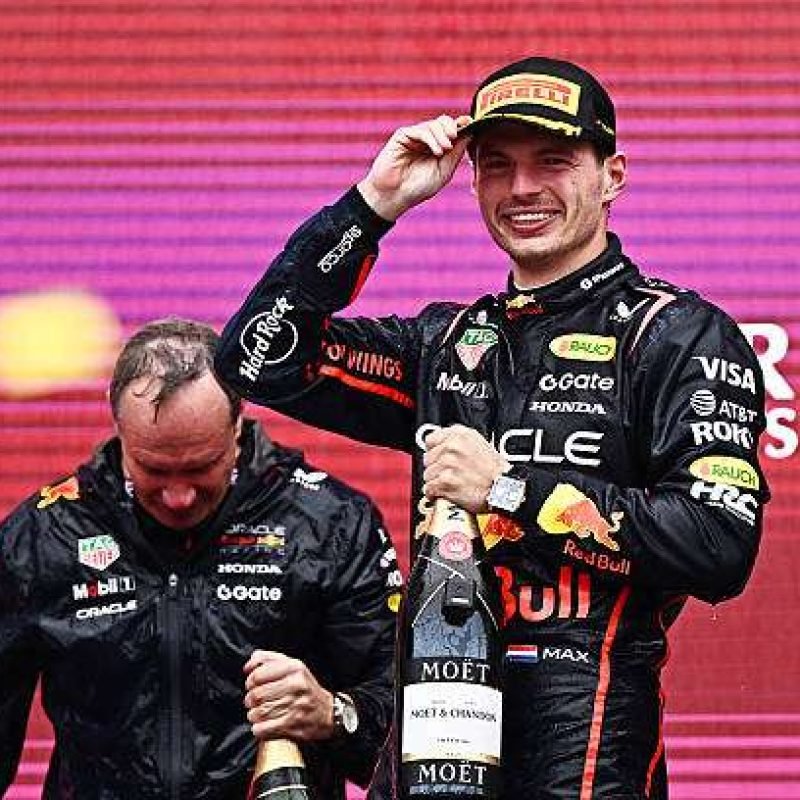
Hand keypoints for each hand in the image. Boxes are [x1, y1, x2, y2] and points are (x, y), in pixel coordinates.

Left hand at [243, 650, 333, 741]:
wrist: (327, 712)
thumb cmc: (305, 688)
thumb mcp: (292, 666)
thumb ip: (268, 659)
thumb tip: (248, 666)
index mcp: (294, 668)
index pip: (258, 675)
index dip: (250, 681)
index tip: (252, 685)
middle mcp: (296, 685)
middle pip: (256, 695)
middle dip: (250, 700)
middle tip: (253, 701)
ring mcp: (295, 705)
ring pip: (258, 713)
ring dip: (254, 715)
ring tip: (259, 713)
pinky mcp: (292, 725)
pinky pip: (263, 728)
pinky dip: (258, 728)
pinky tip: (263, 724)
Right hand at [357, 115, 471, 220]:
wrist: (395, 196)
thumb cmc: (418, 188)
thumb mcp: (444, 171)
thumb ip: (456, 153)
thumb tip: (470, 132)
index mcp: (438, 148)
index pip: (452, 130)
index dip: (462, 124)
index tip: (470, 123)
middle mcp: (427, 140)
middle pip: (444, 122)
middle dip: (452, 128)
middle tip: (453, 141)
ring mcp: (414, 137)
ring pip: (434, 124)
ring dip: (442, 136)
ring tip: (444, 151)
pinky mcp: (403, 136)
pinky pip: (421, 130)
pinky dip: (431, 138)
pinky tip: (436, 151)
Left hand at [422, 424, 508, 512]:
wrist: (505, 489)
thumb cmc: (495, 471)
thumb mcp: (479, 444)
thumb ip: (458, 442)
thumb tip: (441, 446)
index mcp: (460, 434)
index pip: (431, 440)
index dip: (434, 452)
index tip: (439, 459)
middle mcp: (452, 446)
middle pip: (427, 458)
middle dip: (436, 468)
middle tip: (450, 474)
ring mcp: (448, 463)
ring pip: (427, 475)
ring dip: (436, 482)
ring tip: (451, 485)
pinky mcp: (446, 481)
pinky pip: (429, 489)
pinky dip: (434, 494)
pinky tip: (445, 494)